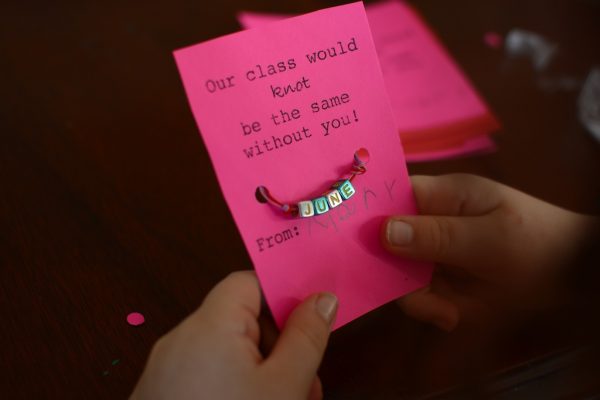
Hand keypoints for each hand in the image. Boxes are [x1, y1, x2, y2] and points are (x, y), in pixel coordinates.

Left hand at [131, 271, 337, 399]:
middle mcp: (180, 341)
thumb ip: (306, 336)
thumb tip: (322, 298)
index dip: (282, 295)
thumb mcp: (285, 386)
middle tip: (306, 382)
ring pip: (228, 354)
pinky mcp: (163, 395)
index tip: (310, 323)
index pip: (247, 283)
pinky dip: (235, 388)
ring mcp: (167, 371)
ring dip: (263, 372)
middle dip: (279, 345)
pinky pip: (207, 376)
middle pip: (240, 321)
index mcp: (208, 326)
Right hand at [381, 174, 595, 330]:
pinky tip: (454, 316)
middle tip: (415, 295)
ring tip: (448, 311)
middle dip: (391, 270)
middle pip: (384, 241)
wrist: (572, 278)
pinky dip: (431, 309)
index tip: (347, 239)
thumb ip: (436, 235)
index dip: (366, 212)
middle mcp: (429, 223)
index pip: (390, 196)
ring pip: (397, 274)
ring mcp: (433, 254)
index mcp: (440, 197)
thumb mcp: (489, 238)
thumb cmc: (536, 243)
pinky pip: (417, 296)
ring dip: (417, 298)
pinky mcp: (441, 282)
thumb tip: (382, 231)